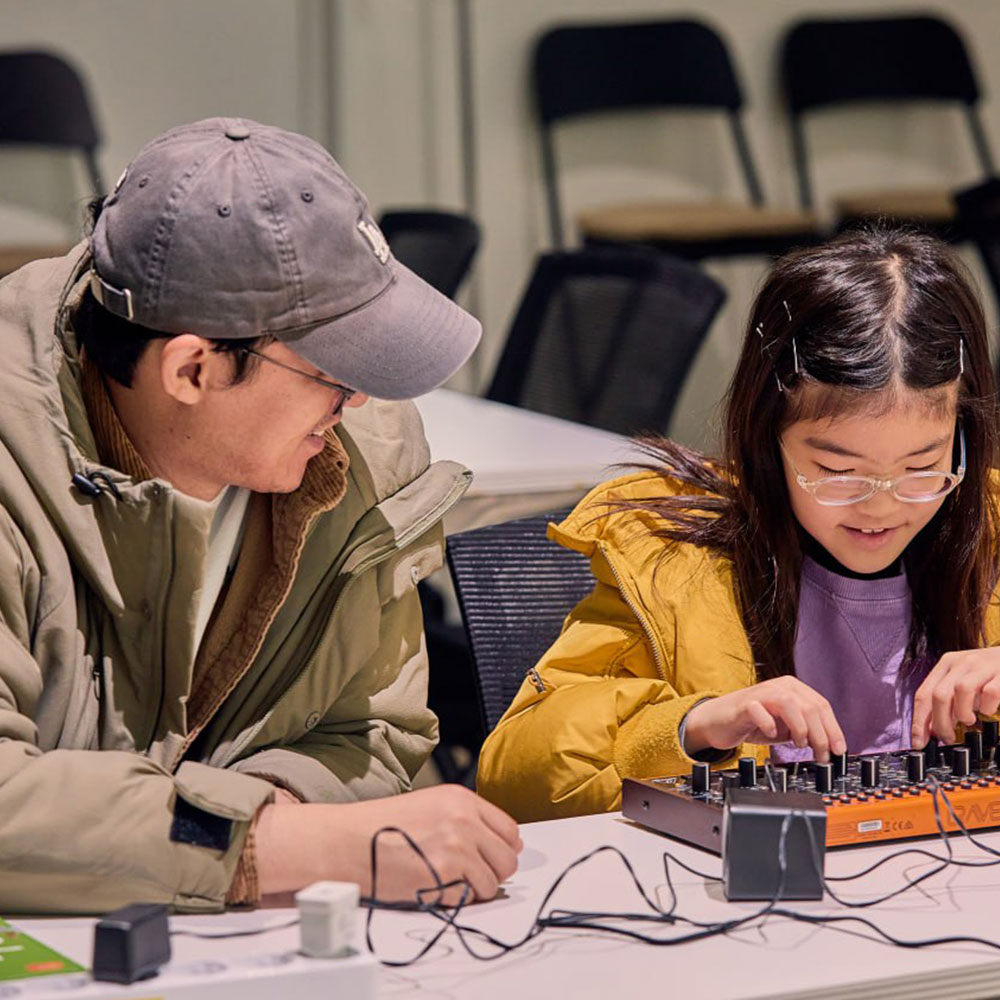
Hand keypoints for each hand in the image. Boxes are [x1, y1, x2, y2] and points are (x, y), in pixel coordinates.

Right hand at [256, 784, 521, 905]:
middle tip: (466, 876)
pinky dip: (451, 900)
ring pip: (492, 884)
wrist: (349, 840)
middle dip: (491, 873)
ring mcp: (457, 848)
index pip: (510, 831)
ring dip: (472, 890)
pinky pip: (466, 899)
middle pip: (507, 860)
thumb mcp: (431, 806)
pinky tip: (428, 886)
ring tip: (442, 881)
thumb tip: (507, 845)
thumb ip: (467, 820)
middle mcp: (465, 820)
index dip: (502, 850)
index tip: (490, 859)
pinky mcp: (444, 876)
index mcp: (463, 799)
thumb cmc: (383, 826)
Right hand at [683, 676, 845, 761]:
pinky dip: (769, 724)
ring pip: (789, 703)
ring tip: (798, 745)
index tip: (839, 750)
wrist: (719, 722)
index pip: (821, 705)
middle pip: (809, 706)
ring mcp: (761, 693)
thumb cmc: (754, 724)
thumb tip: (830, 748)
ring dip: (800, 728)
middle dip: (821, 735)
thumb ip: (806, 731)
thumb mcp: (786, 727)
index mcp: (793, 689)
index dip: (833, 729)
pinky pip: (759, 710)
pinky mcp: (744, 704)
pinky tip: (772, 735)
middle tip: (822, 756)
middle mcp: (779, 686)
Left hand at [911, 648, 999, 745]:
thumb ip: (947, 702)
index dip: (918, 722)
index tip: (918, 743)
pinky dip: (987, 707)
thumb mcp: (962, 682)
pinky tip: (988, 711)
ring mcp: (982, 666)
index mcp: (946, 664)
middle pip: (939, 695)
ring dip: (962, 713)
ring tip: (969, 721)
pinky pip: (990, 693)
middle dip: (940, 723)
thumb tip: (931, 730)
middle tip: (948, 738)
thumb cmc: (988, 674)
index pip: (923, 694)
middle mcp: (960, 663)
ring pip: (961, 690)